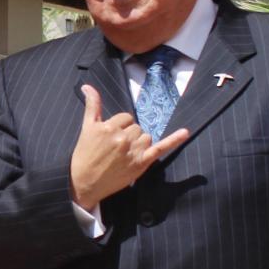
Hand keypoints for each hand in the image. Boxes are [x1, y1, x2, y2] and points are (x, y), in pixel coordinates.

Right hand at [69, 84, 189, 210]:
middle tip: (115, 149)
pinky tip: (185, 132)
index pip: (126, 118)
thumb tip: (87, 86)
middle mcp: (122, 138)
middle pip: (136, 127)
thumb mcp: (86, 128)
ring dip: (139, 144)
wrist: (83, 182)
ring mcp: (133, 151)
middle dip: (129, 136)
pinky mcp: (141, 163)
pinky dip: (174, 140)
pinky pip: (161, 147)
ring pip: (146, 137)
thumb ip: (91, 105)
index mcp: (108, 127)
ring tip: (125, 155)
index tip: (111, 139)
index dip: (120, 127)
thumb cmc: (84, 155)